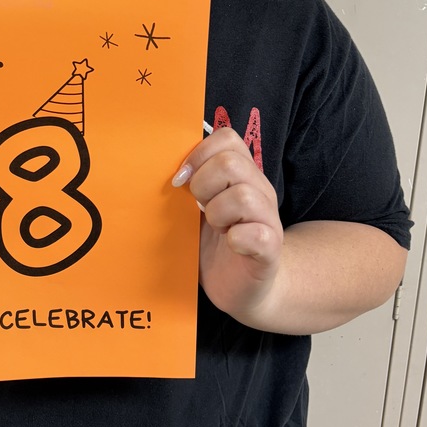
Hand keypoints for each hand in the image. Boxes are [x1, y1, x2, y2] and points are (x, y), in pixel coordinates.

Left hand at [173, 127, 283, 324]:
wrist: (245, 288)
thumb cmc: (215, 243)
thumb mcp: (198, 207)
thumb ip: (189, 183)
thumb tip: (156, 162)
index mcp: (242, 174)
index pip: (227, 138)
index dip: (199, 154)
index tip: (181, 180)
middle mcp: (260, 190)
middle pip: (231, 163)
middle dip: (203, 185)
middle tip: (199, 209)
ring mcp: (268, 218)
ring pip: (243, 196)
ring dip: (218, 213)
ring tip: (216, 229)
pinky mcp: (270, 249)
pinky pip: (256, 233)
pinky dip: (236, 238)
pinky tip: (230, 244)